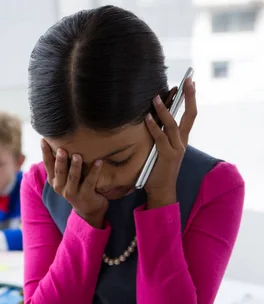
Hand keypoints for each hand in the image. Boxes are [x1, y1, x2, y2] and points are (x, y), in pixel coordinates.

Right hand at [41, 139, 106, 228]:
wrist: (88, 208)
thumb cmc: (76, 186)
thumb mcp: (65, 176)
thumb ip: (61, 163)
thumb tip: (59, 140)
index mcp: (53, 180)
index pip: (47, 164)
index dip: (45, 152)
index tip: (44, 140)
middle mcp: (59, 187)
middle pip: (59, 171)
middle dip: (60, 160)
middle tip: (61, 149)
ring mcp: (72, 193)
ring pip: (73, 177)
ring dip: (75, 166)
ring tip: (77, 155)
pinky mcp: (85, 196)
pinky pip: (90, 181)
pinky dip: (94, 171)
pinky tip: (99, 161)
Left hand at [144, 77, 196, 208]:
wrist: (161, 189)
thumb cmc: (158, 168)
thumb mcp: (162, 148)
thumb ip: (160, 134)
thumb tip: (151, 115)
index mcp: (182, 138)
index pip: (190, 114)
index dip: (190, 98)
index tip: (190, 82)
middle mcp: (182, 141)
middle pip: (189, 115)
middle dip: (188, 97)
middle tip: (187, 80)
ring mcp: (176, 149)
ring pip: (172, 125)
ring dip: (164, 110)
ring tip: (155, 98)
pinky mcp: (166, 156)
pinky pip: (160, 138)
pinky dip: (153, 127)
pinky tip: (147, 117)